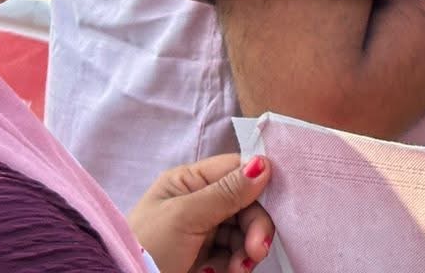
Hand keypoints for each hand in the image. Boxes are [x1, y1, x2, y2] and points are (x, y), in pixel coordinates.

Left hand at [128, 154, 275, 272]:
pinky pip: (235, 254)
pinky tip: (234, 271)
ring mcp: (203, 232)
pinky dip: (238, 263)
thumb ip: (226, 191)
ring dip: (248, 248)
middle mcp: (198, 202)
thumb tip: (264, 163)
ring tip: (241, 268)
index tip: (277, 202)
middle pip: (245, 204)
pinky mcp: (205, 259)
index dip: (259, 183)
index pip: (236, 170)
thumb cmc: (147, 246)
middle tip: (257, 249)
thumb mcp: (185, 216)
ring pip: (244, 231)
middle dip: (255, 225)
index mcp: (189, 181)